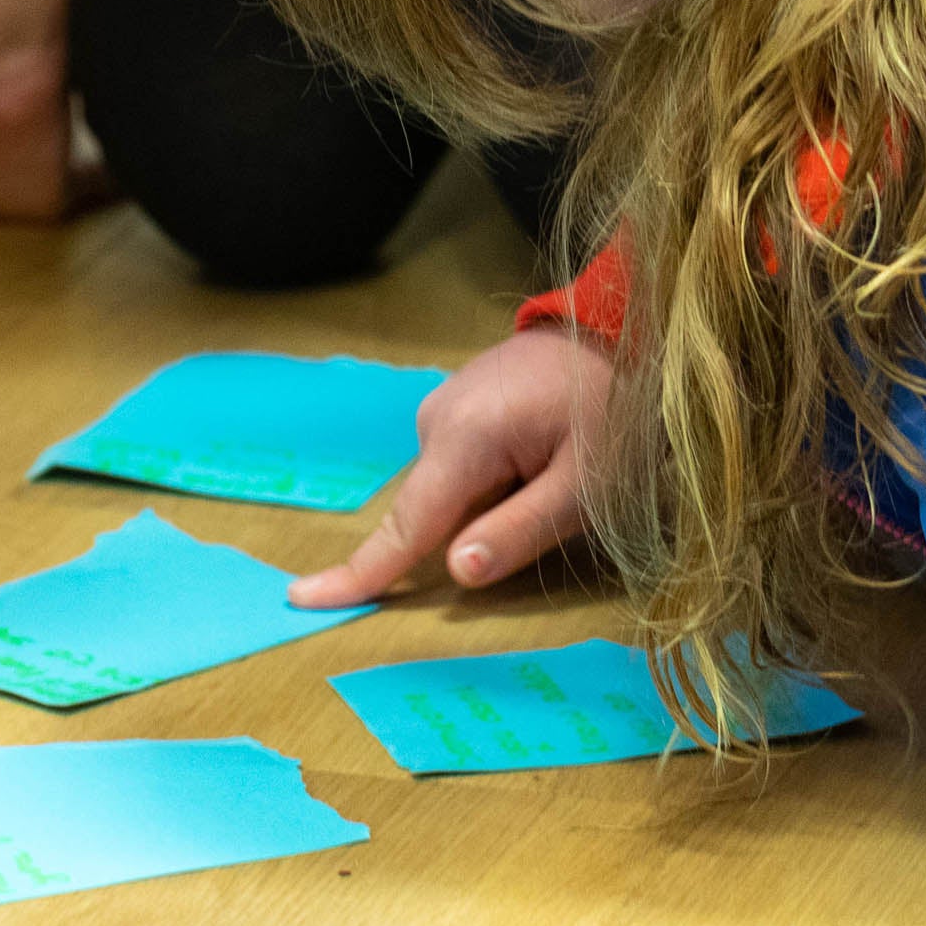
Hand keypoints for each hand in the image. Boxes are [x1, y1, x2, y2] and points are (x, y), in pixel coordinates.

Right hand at [288, 327, 612, 607]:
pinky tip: (542, 449)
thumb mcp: (586, 485)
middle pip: (434, 511)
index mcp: (464, 438)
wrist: (622, 327)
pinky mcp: (456, 405)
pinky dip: (494, 478)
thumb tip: (455, 574)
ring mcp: (444, 407)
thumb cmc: (615, 408)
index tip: (303, 598)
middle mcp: (437, 418)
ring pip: (450, 492)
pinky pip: (461, 467)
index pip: (405, 524)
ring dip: (496, 500)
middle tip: (563, 490)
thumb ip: (520, 531)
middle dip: (485, 527)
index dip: (359, 571)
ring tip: (561, 461)